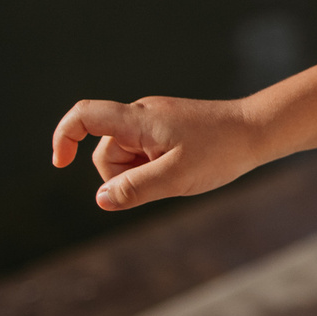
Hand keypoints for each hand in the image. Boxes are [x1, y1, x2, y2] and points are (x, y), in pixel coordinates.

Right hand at [50, 96, 263, 210]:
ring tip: (178, 173)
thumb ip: (136, 189)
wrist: (257, 131)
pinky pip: (144, 157)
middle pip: (106, 152)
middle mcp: (141, 116)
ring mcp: (153, 124)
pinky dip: (154, 170)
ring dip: (142, 175)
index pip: (85, 116)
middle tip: (165, 178)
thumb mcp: (177, 177)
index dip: (63, 137)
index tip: (59, 164)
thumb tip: (100, 199)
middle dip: (123, 176)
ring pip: (125, 159)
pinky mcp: (165, 132)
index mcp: (138, 119)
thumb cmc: (220, 151)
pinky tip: (181, 170)